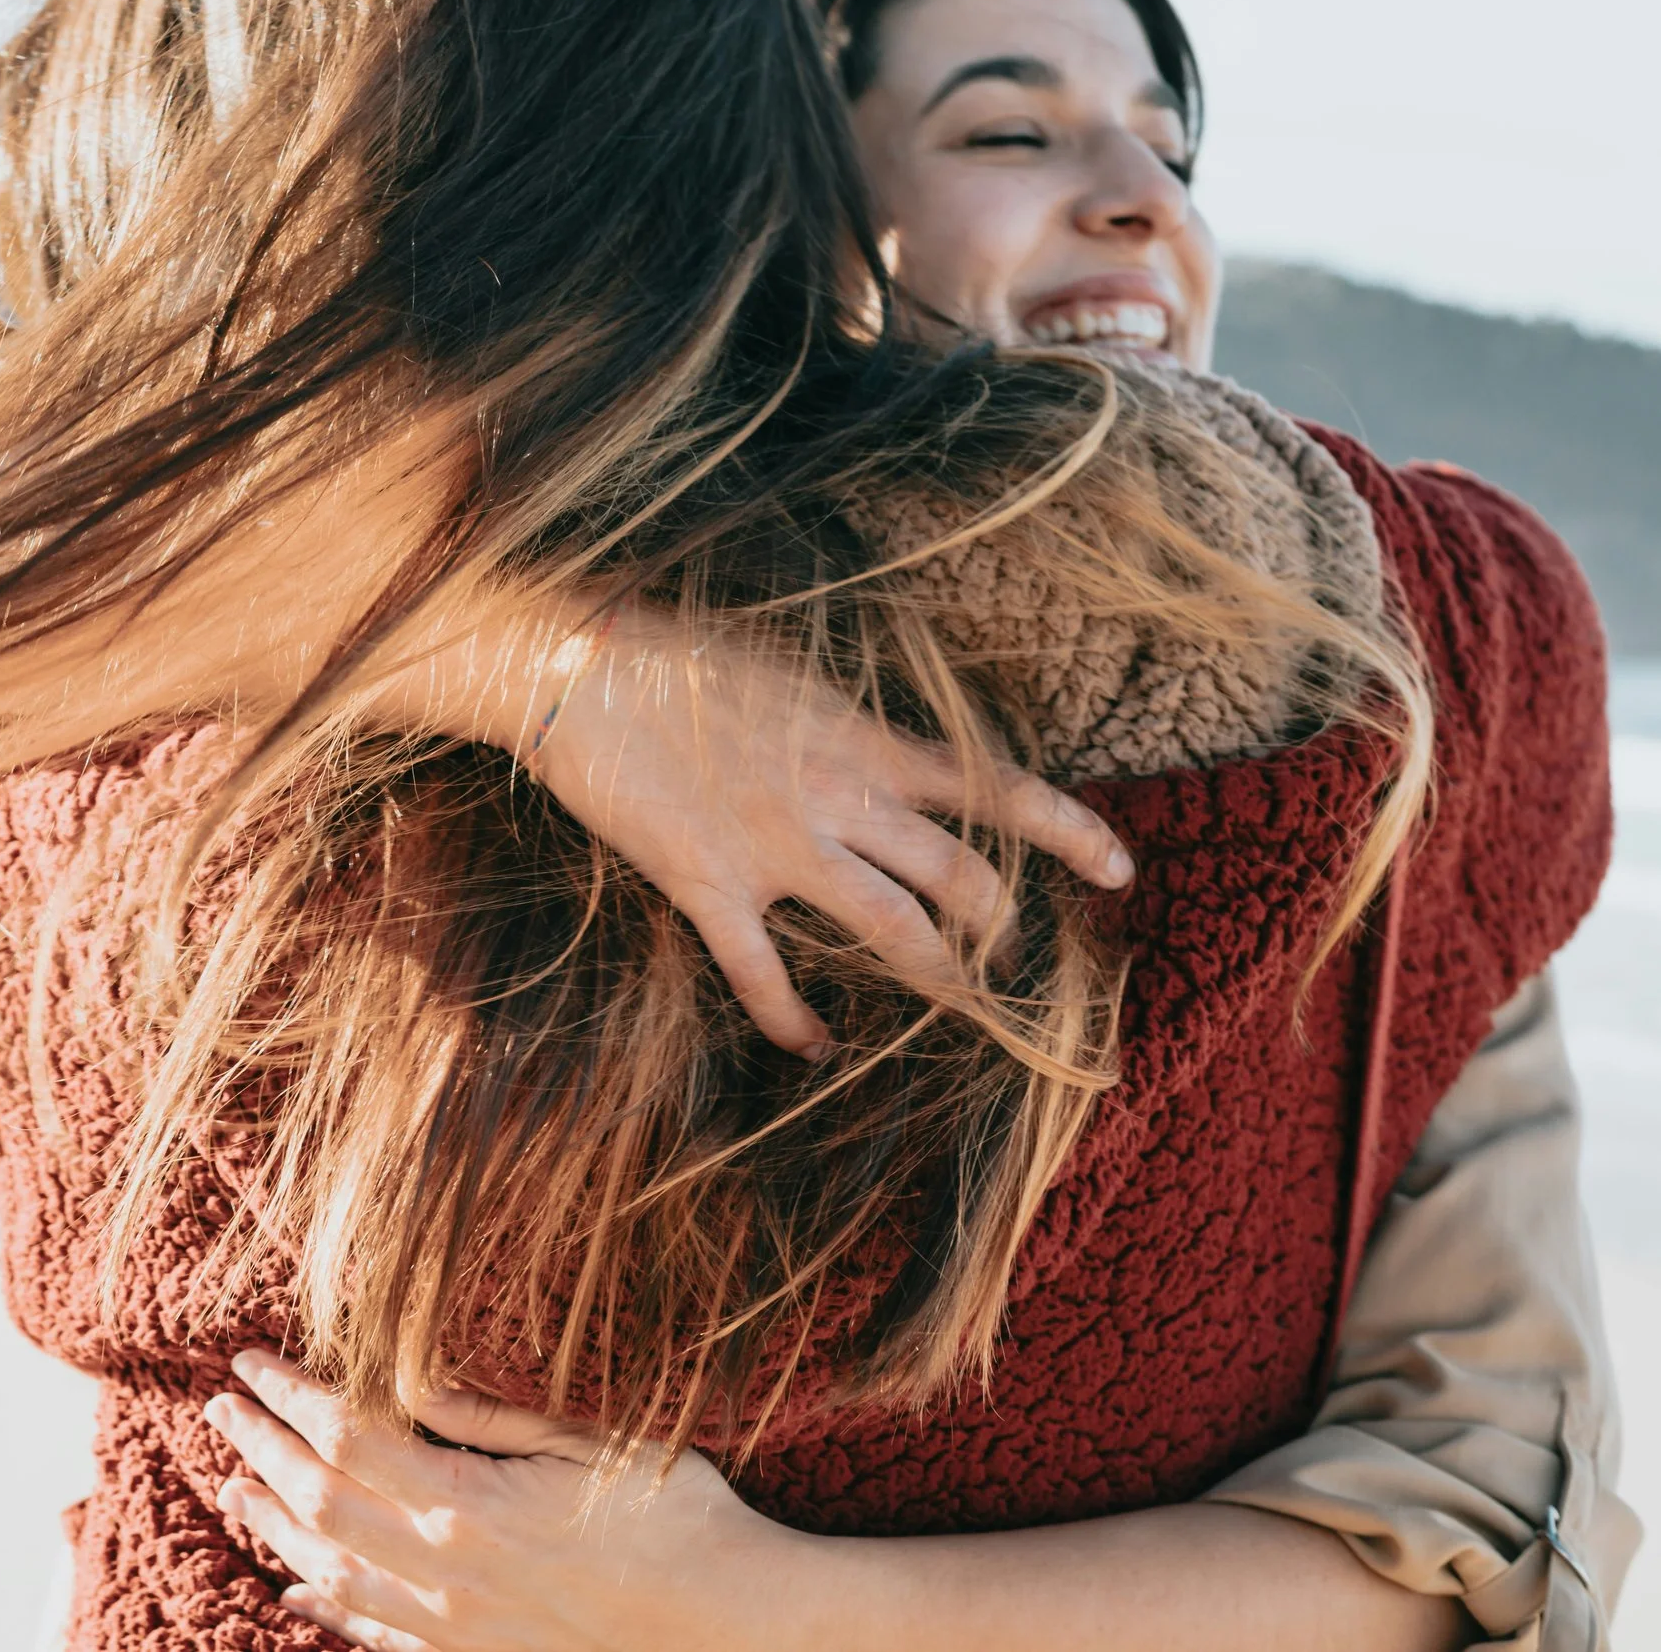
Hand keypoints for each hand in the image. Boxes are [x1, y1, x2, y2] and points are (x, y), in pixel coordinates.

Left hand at [202, 1351, 803, 1651]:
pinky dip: (327, 1607)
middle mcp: (444, 1569)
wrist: (730, 1623)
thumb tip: (408, 1379)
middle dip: (261, 1449)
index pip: (345, 1435)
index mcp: (468, 1501)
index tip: (249, 1361)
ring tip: (235, 1486)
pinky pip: (376, 1636)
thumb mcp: (587, 1439)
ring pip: (333, 1571)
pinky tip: (296, 1587)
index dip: (288, 1395)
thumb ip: (489, 1416)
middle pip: (320, 1501)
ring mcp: (452, 1626)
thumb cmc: (675, 1513)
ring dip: (275, 1524)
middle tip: (221, 1411)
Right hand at [511, 607, 1131, 1056]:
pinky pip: (765, 976)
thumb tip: (874, 747)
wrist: (578, 668)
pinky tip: (812, 1047)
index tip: (1119, 869)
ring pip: (893, 932)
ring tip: (949, 1000)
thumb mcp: (786, 670)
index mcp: (865, 740)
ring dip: (934, 977)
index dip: (1070, 833)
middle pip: (961, 878)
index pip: (998, 789)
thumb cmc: (674, 650)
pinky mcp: (710, 886)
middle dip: (997, 925)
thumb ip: (841, 719)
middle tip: (1004, 951)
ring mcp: (779, 848)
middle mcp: (841, 798)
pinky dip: (793, 1022)